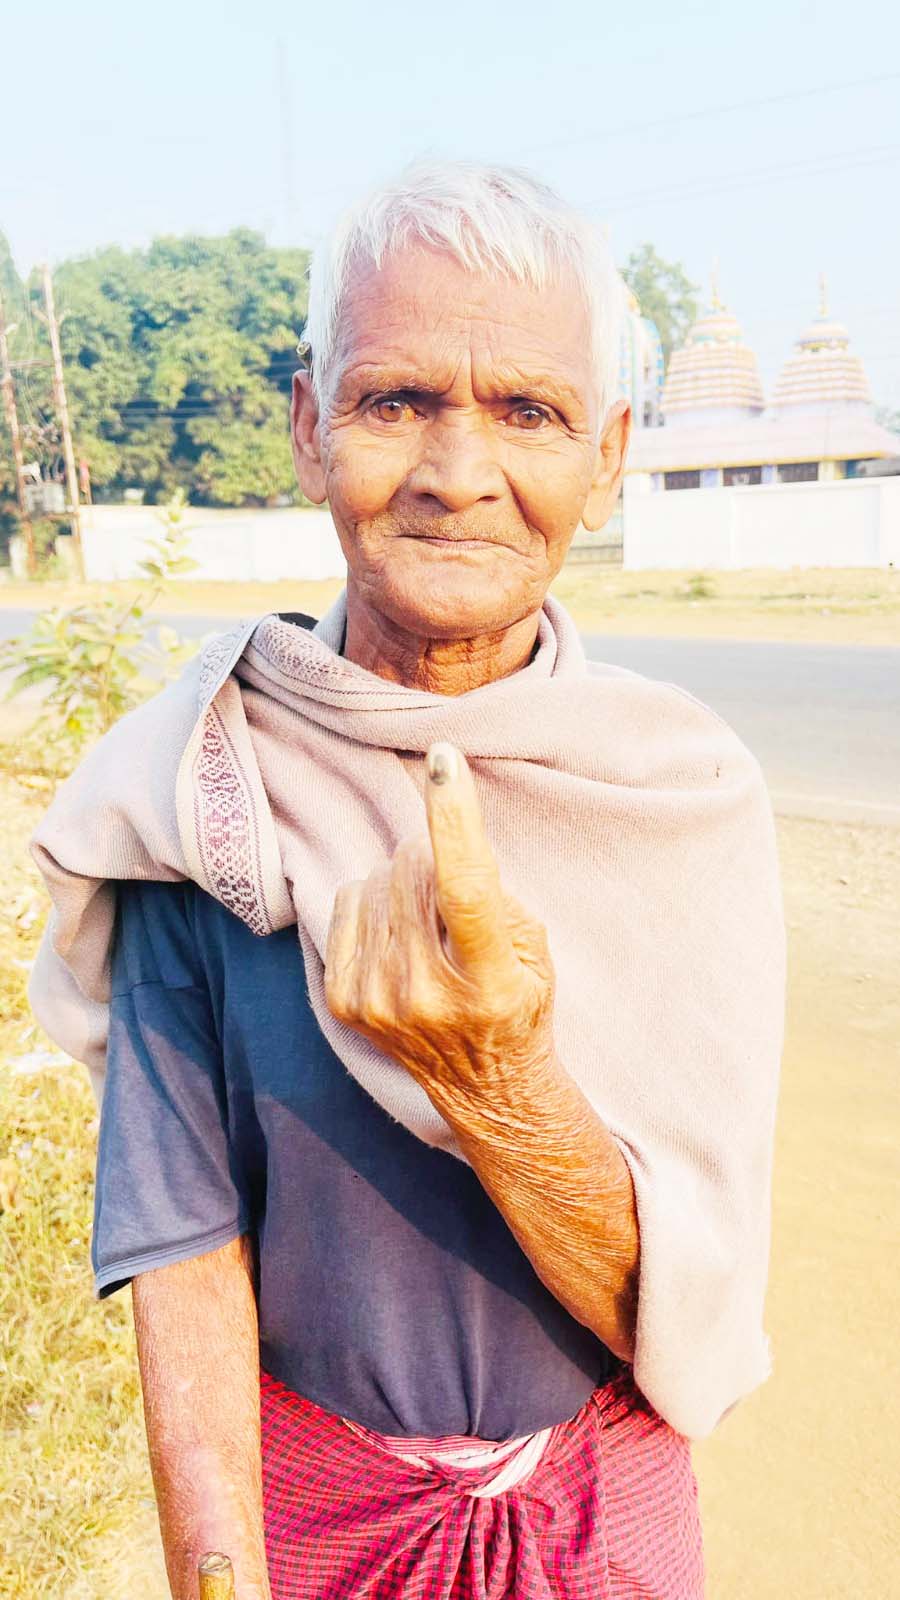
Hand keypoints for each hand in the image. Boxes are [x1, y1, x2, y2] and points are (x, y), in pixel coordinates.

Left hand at [324, 742, 555, 1109]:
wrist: (484, 1086)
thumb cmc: (516, 1000)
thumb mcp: (533, 948)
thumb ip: (494, 892)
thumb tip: (442, 829)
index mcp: (492, 981)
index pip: (467, 888)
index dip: (454, 818)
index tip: (445, 762)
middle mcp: (428, 996)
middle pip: (414, 872)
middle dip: (435, 855)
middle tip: (452, 884)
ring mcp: (379, 1002)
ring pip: (380, 880)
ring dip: (406, 878)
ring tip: (429, 916)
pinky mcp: (344, 1001)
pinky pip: (349, 901)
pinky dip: (375, 900)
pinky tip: (399, 929)